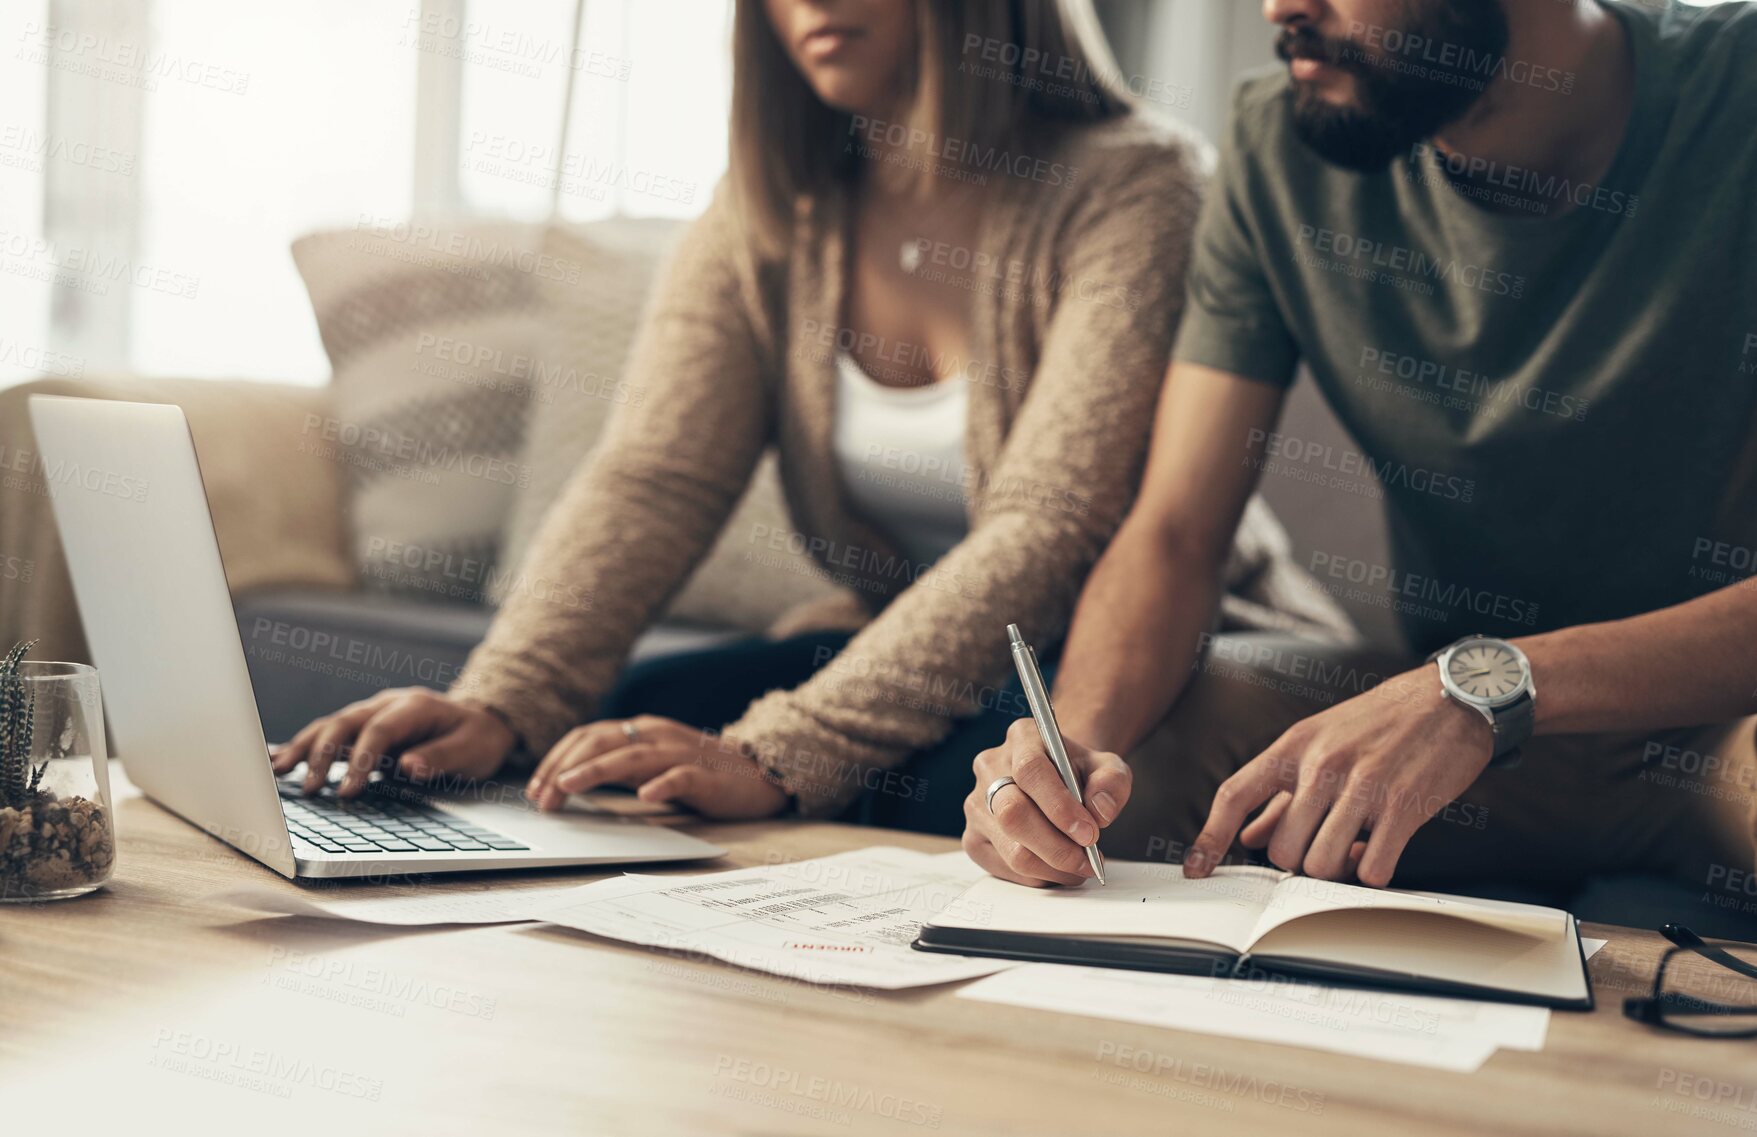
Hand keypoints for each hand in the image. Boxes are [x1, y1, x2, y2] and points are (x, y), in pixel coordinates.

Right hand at [270, 688, 515, 796]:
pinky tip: (280, 760)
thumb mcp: (473, 750)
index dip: (361, 760)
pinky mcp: (363, 728)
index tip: (348, 791)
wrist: (482, 722)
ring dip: (303, 748)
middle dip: (322, 754)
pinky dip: (304, 746)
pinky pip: (329, 734)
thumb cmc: (477, 738)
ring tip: (279, 771)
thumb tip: (410, 767)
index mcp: (415, 706)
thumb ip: (441, 757)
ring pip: (330, 725)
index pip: (380, 730)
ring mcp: (372, 713)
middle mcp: (387, 704)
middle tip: (310, 789)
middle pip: (345, 722)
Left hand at [525, 716, 788, 818]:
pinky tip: (645, 796)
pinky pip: (681, 776)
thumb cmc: (701, 771)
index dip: (557, 759)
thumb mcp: (651, 762)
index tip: (535, 787)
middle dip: (565, 768)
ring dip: (596, 770)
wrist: (760, 773)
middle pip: (602, 742)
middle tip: (542, 796)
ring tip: (569, 786)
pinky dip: (661, 784)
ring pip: (632, 755)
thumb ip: (618, 765)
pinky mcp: (708, 775)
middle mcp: (657, 735)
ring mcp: (682, 753)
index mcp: (642, 731)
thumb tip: (569, 781)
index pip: (588, 735)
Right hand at [961, 718, 1131, 886]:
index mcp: (1022, 738)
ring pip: (1010, 849)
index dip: (1060, 806)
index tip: (1089, 833)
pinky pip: (1004, 868)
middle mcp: (990, 768)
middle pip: (1012, 814)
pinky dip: (1038, 876)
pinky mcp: (973, 838)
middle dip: (1057, 847)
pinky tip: (1058, 868)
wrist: (1059, 781)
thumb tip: (1099, 811)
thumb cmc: (1080, 774)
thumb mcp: (1108, 767)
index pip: (1030, 771)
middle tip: (1088, 859)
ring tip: (1080, 866)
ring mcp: (976, 805)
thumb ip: (1112, 782)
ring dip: (1053, 867)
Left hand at [1184, 666, 1493, 886]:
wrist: (1450, 698)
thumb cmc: (1380, 722)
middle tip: (1323, 848)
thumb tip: (1248, 834)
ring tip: (1355, 847)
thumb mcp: (1320, 742)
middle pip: (1282, 849)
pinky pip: (1374, 868)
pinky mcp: (1405, 805)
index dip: (1209, 837)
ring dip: (1338, 868)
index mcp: (1294, 746)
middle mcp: (1322, 764)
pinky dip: (1374, 872)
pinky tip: (1380, 851)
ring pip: (1322, 863)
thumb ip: (1282, 792)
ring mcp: (1363, 785)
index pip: (1235, 794)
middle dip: (1299, 861)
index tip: (1196, 868)